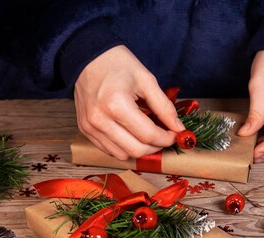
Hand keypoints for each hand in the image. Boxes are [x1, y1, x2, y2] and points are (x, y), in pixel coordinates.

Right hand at [74, 45, 184, 159]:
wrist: (87, 57)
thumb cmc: (117, 64)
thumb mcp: (146, 80)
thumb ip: (164, 107)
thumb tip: (179, 128)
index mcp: (116, 105)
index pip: (148, 135)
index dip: (166, 138)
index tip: (175, 134)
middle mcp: (100, 120)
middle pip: (136, 150)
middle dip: (156, 147)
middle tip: (164, 136)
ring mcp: (90, 127)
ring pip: (123, 155)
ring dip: (140, 149)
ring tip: (147, 134)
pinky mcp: (85, 130)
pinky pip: (110, 150)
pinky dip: (124, 147)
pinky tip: (131, 133)